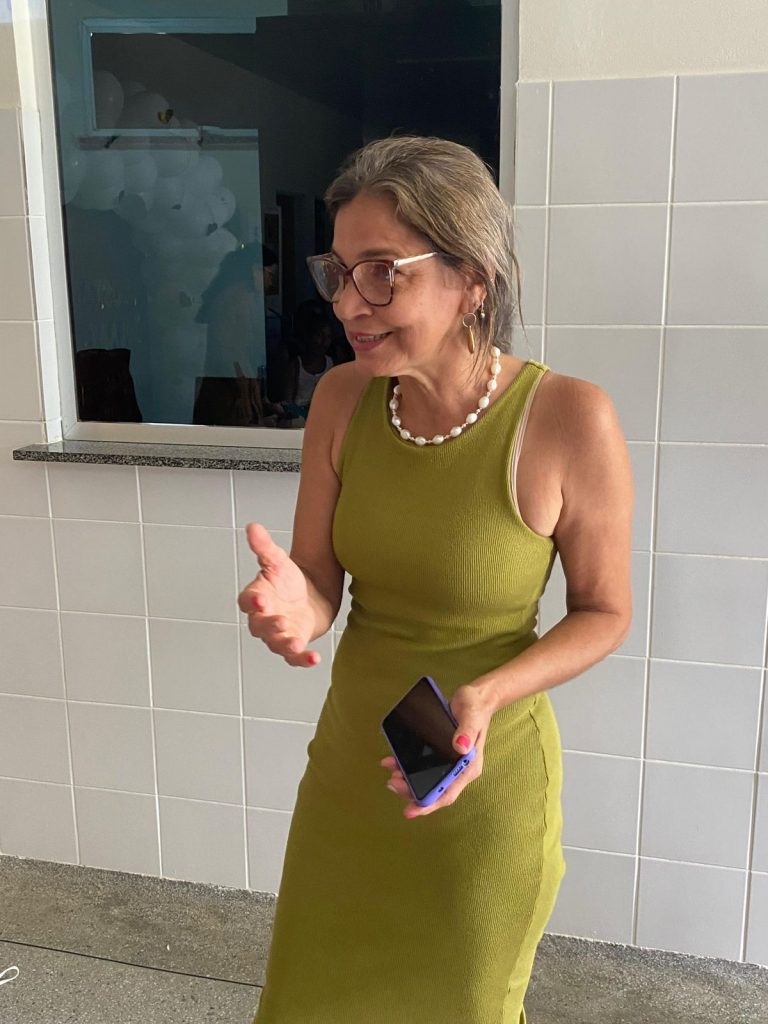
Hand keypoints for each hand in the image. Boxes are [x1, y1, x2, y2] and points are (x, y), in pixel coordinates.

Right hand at [237, 522, 319, 667]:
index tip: (259, 599)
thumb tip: (253, 527)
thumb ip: (264, 546)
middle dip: (269, 625)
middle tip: (280, 621)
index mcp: (257, 597)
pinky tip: (314, 658)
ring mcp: (280, 633)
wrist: (314, 590)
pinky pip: (295, 656)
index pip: (247, 602)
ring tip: (296, 643)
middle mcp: (264, 618)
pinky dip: (303, 660)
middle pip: (260, 626)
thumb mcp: (278, 559)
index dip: (251, 602)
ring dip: (285, 645)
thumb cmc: (290, 577)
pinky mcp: (296, 642)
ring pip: (277, 644)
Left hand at [379, 684, 494, 818]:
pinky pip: (422, 765)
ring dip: (407, 781)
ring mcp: (448, 762)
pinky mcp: (439, 754)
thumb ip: (466, 731)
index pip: (448, 793)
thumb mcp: (472, 716)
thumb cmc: (475, 707)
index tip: (410, 811)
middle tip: (392, 784)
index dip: (429, 804)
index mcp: (468, 767)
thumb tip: (460, 747)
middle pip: (433, 790)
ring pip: (425, 779)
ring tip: (391, 775)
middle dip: (411, 792)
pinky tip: (393, 761)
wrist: (475, 697)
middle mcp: (458, 769)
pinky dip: (406, 766)